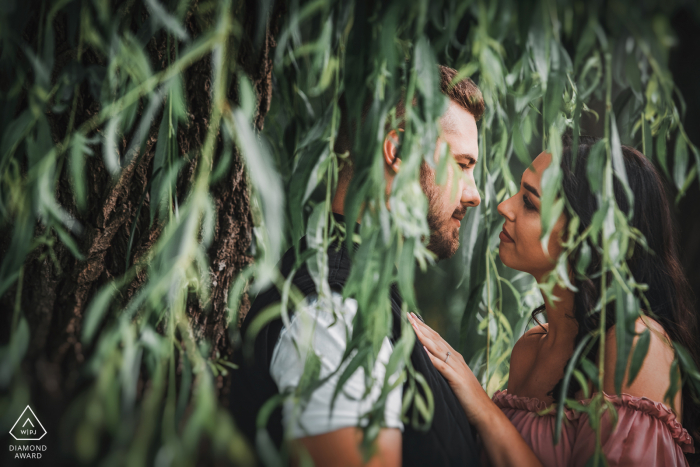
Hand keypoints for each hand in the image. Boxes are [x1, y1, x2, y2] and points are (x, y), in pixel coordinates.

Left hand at [407, 312, 490, 426]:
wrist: (483, 410)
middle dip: (420, 326)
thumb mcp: (451, 378)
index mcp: (453, 357)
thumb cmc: (466, 397)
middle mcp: (455, 359)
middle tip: (408, 314)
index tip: (411, 317)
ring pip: (437, 349)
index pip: (436, 338)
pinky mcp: (457, 379)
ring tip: (412, 327)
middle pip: (435, 339)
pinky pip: (442, 367)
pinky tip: (423, 351)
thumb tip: (424, 360)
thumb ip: (441, 368)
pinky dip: (433, 358)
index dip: (423, 327)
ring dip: (424, 337)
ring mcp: (457, 368)